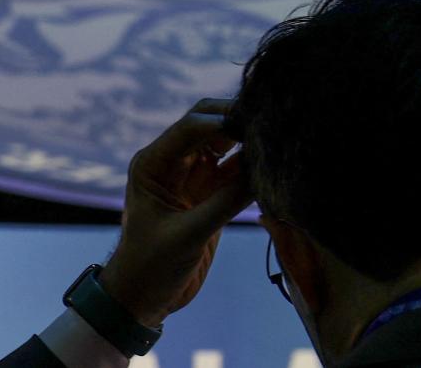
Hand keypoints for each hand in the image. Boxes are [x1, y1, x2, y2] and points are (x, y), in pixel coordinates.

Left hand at [98, 98, 252, 326]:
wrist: (143, 298)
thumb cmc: (151, 267)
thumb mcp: (188, 235)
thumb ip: (225, 201)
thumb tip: (262, 169)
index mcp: (153, 164)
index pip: (191, 126)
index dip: (223, 121)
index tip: (254, 125)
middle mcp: (173, 163)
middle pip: (209, 124)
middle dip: (237, 121)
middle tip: (269, 125)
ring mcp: (194, 177)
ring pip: (227, 145)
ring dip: (249, 143)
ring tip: (277, 143)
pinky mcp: (210, 195)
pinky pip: (236, 172)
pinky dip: (253, 169)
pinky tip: (272, 168)